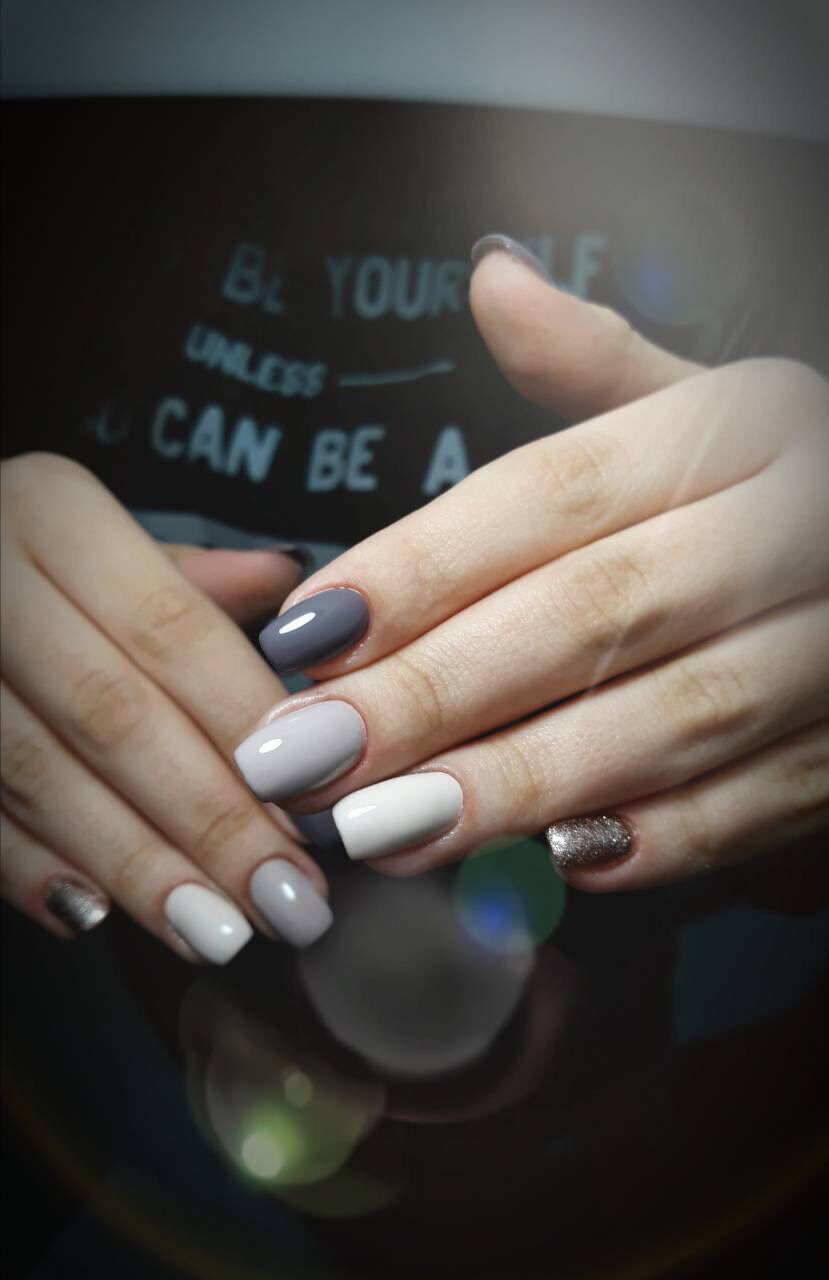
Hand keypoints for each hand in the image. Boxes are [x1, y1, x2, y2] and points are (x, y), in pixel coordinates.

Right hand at [1, 455, 331, 957]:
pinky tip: (95, 916)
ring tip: (218, 932)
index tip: (316, 812)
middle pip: (116, 714)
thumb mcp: (95, 536)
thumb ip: (196, 586)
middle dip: (211, 820)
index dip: (246, 729)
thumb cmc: (15, 554)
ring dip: (136, 865)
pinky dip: (28, 867)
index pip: (174, 632)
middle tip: (289, 902)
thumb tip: (327, 627)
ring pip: (38, 773)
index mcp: (53, 517)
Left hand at [236, 240, 828, 888]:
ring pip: (666, 720)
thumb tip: (494, 282)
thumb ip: (594, 363)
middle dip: (438, 692)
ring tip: (386, 823)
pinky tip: (554, 860)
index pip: (554, 495)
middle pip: (592, 613)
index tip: (307, 632)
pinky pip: (759, 804)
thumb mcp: (707, 402)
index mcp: (744, 425)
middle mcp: (797, 527)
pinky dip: (661, 839)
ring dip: (517, 782)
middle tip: (312, 754)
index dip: (421, 566)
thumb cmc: (781, 483)